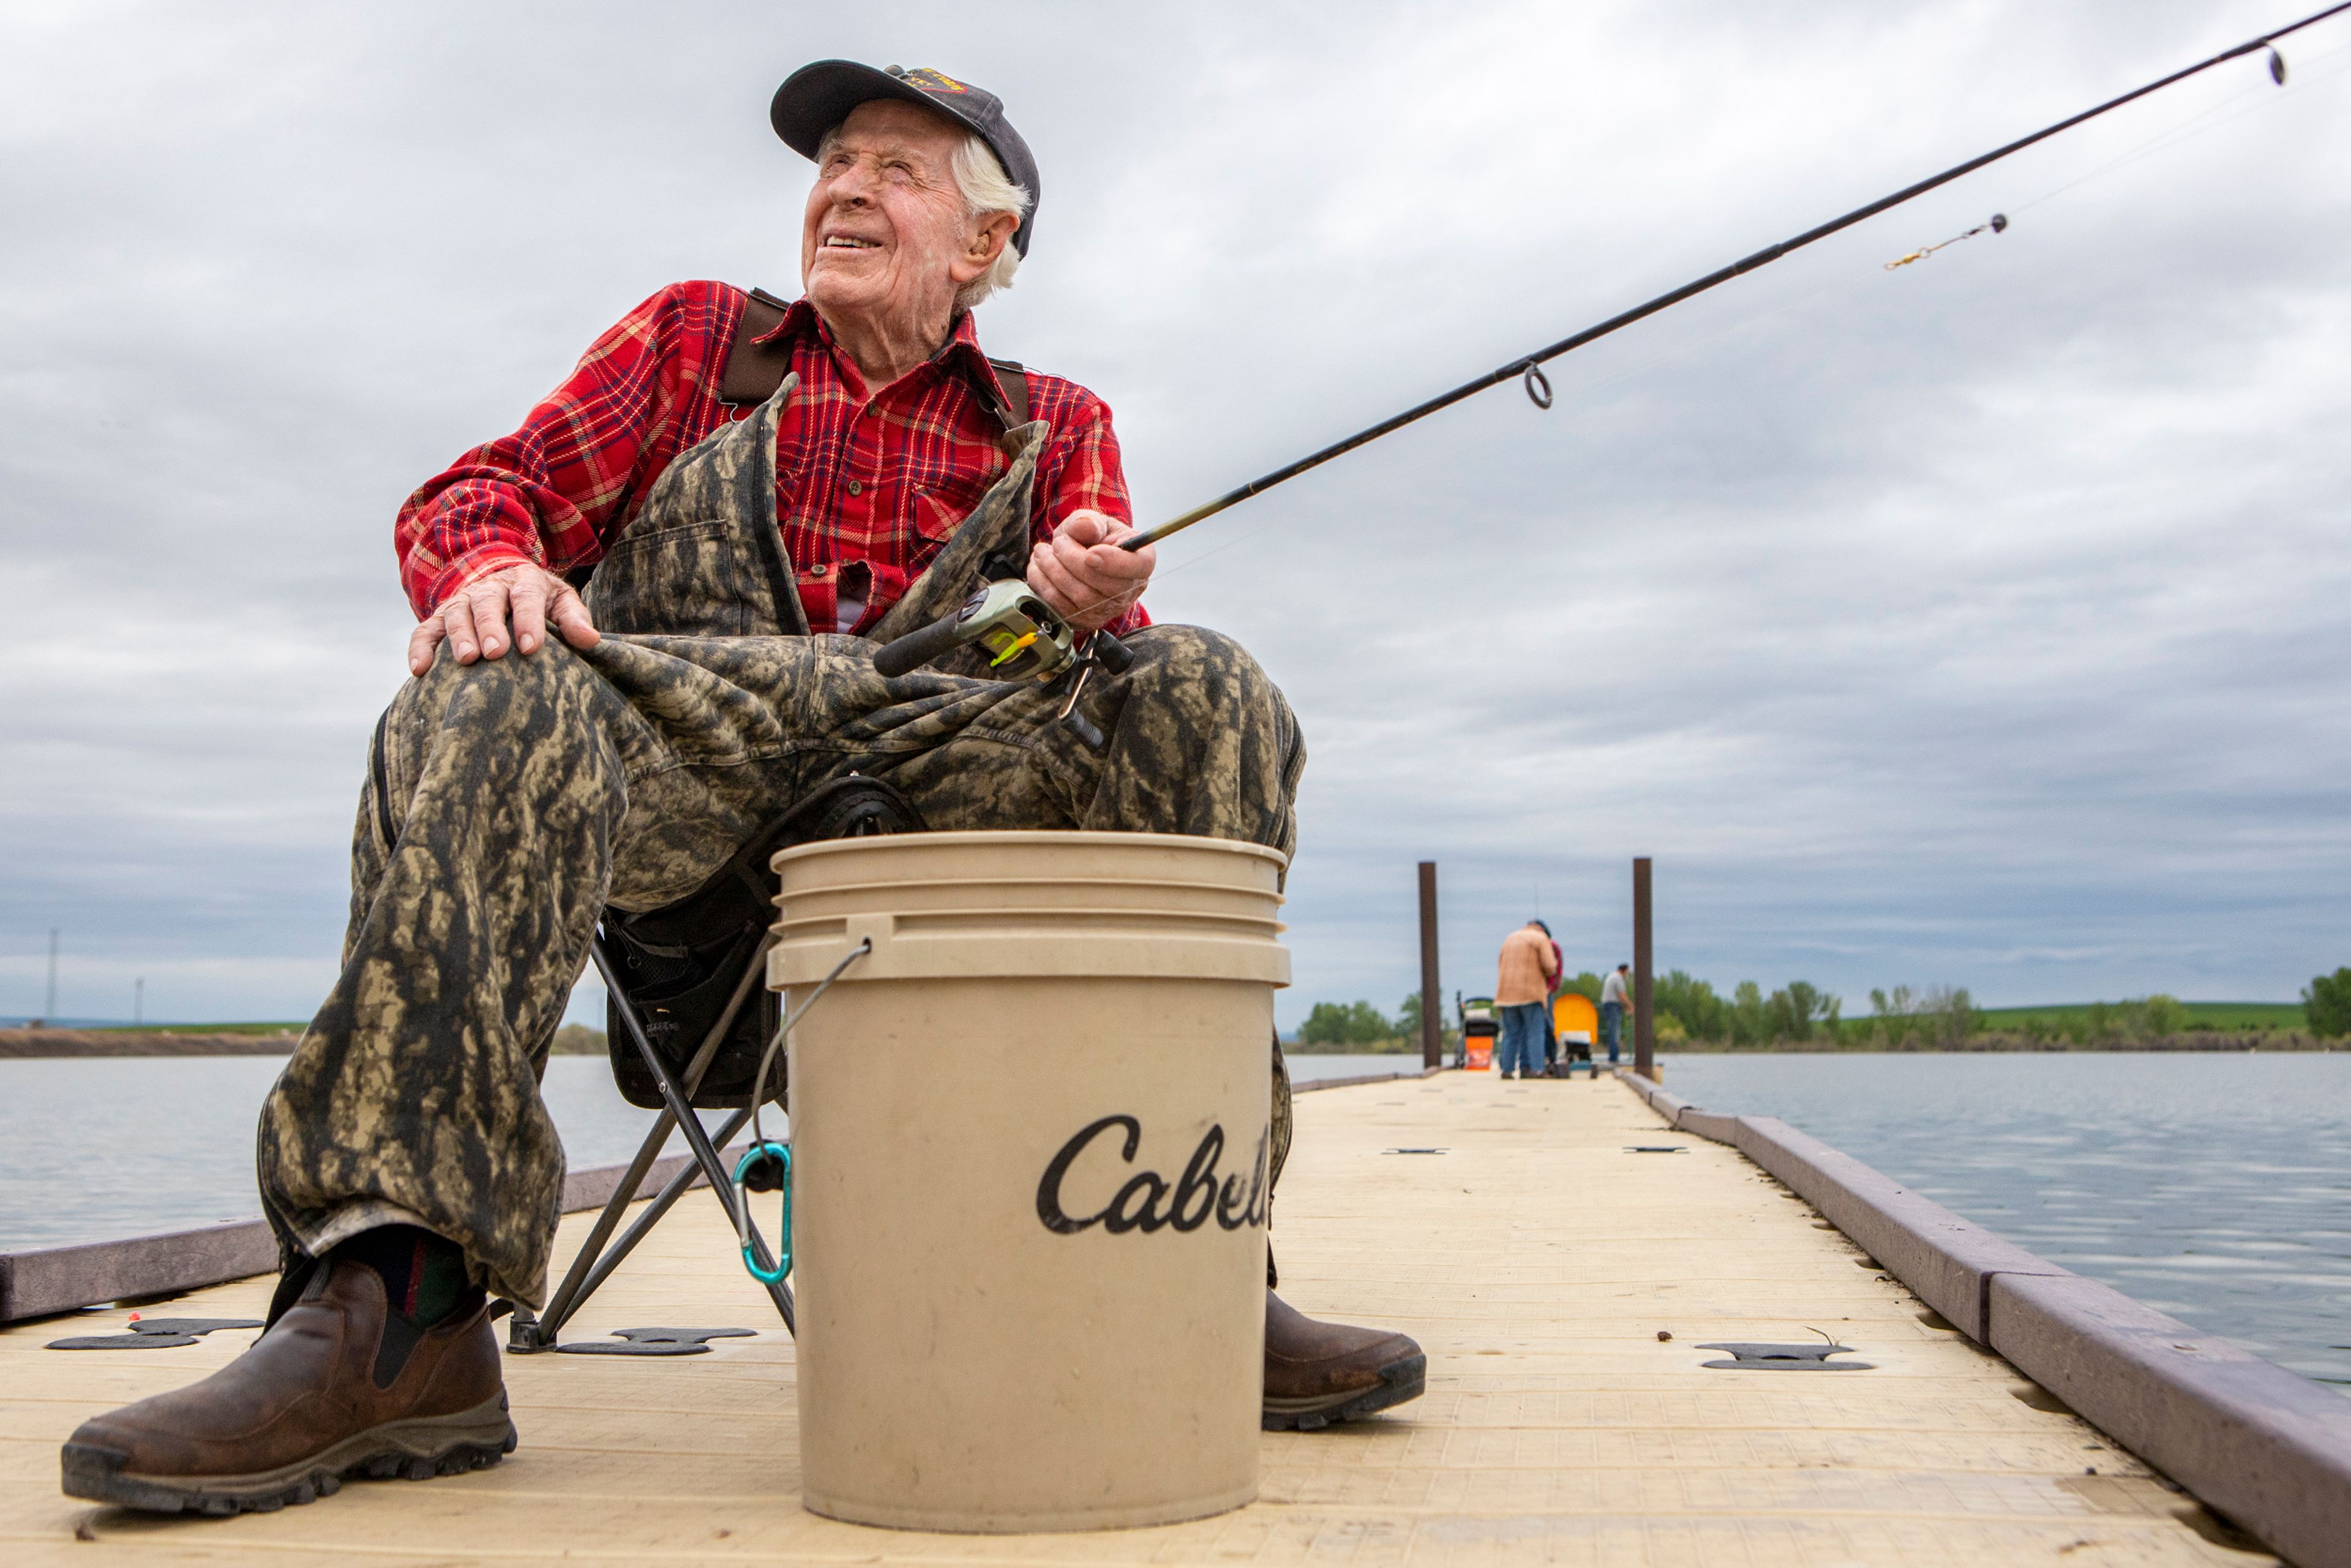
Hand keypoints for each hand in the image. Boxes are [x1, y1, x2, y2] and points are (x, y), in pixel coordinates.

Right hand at [407, 563, 599, 675]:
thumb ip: (574, 618)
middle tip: (495, 653)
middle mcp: (489, 588)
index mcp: (524, 581)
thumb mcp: (561, 601)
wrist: (503, 580)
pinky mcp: (440, 617)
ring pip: (455, 615)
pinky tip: (419, 670)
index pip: (526, 597)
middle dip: (490, 627)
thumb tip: (590, 640)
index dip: (528, 620)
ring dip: (458, 637)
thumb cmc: (540, 600)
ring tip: (466, 661)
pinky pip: (425, 630)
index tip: (531, 647)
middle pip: (486, 603)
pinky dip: (420, 647)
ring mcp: (462, 601)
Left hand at [1026, 510, 1153, 635]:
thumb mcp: (1093, 522)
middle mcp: (1129, 589)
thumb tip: (1085, 527)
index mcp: (1141, 559)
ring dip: (1054, 571)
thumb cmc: (1092, 538)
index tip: (1090, 554)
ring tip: (1042, 552)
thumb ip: (1088, 521)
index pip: (1138, 566)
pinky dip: (1044, 585)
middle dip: (1073, 561)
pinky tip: (1038, 568)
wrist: (1078, 556)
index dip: (1115, 563)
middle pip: (1106, 586)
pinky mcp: (1085, 620)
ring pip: (1082, 597)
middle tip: (1058, 542)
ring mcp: (1108, 609)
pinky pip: (1062, 607)